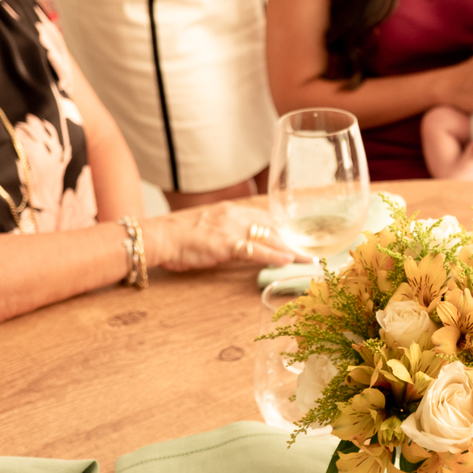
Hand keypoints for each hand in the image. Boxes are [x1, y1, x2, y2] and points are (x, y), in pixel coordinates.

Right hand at [143, 203, 304, 270]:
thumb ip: (231, 232)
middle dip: (295, 238)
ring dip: (292, 249)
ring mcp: (231, 229)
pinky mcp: (226, 244)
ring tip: (309, 258)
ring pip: (270, 237)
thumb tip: (247, 244)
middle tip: (314, 248)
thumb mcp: (210, 228)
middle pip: (274, 227)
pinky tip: (288, 261)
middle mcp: (235, 216)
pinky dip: (273, 256)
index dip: (286, 229)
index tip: (302, 237)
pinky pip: (255, 250)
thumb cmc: (181, 237)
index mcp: (232, 211)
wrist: (158, 237)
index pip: (267, 218)